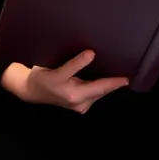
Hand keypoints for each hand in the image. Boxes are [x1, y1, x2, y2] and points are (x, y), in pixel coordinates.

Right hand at [1, 50, 127, 113]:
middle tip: (128, 73)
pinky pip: (93, 95)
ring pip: (98, 94)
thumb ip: (75, 64)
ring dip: (107, 86)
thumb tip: (91, 54)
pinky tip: (105, 80)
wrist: (30, 91)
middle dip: (114, 84)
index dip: (114, 82)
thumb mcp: (57, 71)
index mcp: (75, 95)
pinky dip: (100, 88)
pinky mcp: (78, 104)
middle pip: (101, 91)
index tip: (127, 77)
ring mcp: (79, 105)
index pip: (100, 87)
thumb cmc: (42, 79)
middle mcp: (80, 103)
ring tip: (119, 75)